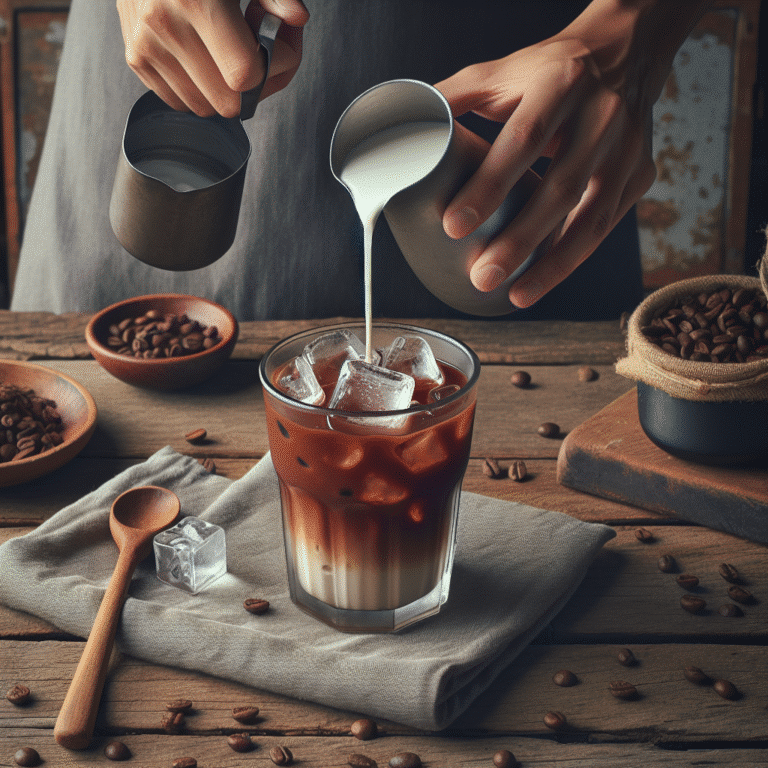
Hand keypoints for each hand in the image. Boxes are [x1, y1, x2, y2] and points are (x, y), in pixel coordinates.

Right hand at [117, 0, 308, 117]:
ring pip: (205, 107)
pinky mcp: (136, 57)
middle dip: (255, 84)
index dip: (274, 66)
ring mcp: (146, 46)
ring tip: (230, 49)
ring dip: (227, 88)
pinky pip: (180, 100)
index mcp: (195, 2)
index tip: (280, 43)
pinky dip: (202, 88)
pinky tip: (208, 55)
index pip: (245, 75)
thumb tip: (297, 18)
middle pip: (228, 102)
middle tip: (258, 50)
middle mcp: (165, 25)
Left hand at [436, 0, 706, 308]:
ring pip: (592, 218)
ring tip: (516, 295)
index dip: (488, 186)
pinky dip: (573, 257)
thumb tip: (403, 129)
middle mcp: (602, 115)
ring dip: (553, 264)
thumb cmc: (550, 70)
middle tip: (482, 277)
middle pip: (561, 189)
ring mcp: (627, 149)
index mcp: (560, 83)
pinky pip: (605, 225)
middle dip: (520, 240)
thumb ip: (453, 98)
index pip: (523, 140)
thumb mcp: (502, 70)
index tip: (454, 226)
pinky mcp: (639, 175)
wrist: (624, 54)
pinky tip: (544, 279)